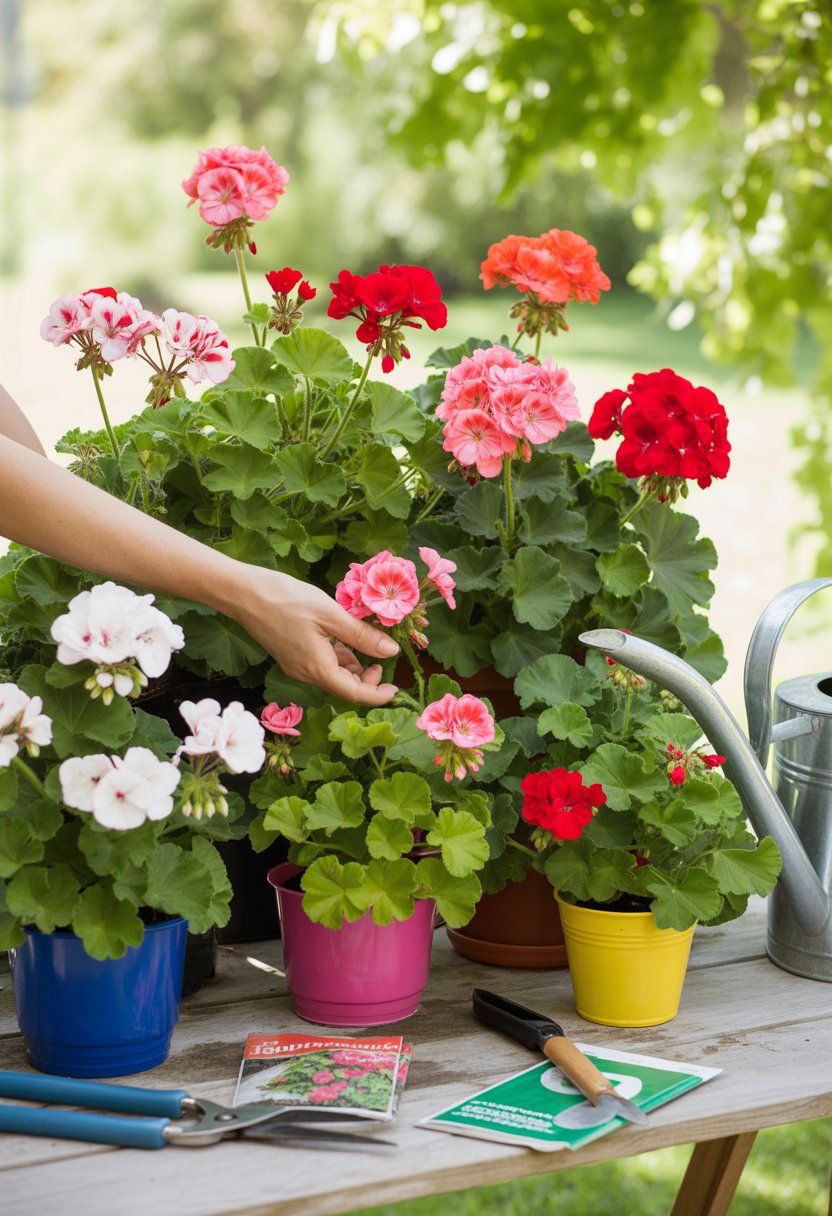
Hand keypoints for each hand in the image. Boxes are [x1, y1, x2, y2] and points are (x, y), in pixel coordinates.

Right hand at [231, 567, 399, 704]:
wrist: (244, 593)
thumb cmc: (287, 599)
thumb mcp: (331, 615)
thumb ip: (362, 636)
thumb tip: (391, 652)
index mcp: (317, 668)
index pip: (354, 694)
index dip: (378, 694)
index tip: (396, 687)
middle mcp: (305, 674)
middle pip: (344, 688)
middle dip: (367, 679)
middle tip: (382, 658)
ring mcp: (296, 667)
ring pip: (332, 676)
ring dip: (352, 667)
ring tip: (365, 645)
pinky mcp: (291, 657)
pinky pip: (321, 666)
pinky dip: (337, 659)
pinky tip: (344, 642)